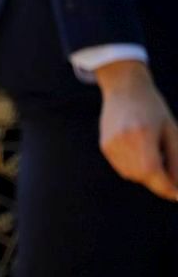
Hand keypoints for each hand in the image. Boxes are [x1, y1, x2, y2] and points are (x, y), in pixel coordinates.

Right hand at [94, 61, 177, 201]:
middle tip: (169, 170)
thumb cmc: (153, 108)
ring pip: (132, 175)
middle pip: (142, 176)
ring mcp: (111, 143)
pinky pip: (123, 168)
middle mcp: (122, 140)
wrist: (125, 89)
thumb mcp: (172, 131)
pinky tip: (141, 151)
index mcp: (142, 134)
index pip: (153, 172)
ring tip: (154, 154)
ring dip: (147, 174)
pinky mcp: (105, 146)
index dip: (167, 188)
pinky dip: (135, 167)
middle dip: (158, 181)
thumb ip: (176, 160)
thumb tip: (177, 186)